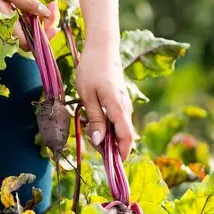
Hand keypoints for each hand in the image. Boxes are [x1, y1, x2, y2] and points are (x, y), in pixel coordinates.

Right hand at [0, 0, 58, 49]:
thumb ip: (27, 2)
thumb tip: (45, 14)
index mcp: (6, 27)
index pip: (31, 44)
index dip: (46, 35)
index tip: (53, 15)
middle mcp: (4, 33)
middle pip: (32, 41)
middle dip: (47, 26)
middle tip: (53, 4)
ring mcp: (3, 29)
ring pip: (27, 34)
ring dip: (41, 22)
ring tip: (48, 3)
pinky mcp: (2, 22)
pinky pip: (21, 27)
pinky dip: (32, 19)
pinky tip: (36, 6)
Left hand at [76, 40, 137, 160]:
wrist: (101, 47)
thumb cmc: (91, 70)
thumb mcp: (87, 96)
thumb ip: (94, 119)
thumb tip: (99, 141)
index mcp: (118, 108)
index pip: (126, 137)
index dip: (122, 153)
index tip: (113, 165)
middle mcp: (126, 107)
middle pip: (124, 135)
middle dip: (111, 146)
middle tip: (93, 146)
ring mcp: (125, 102)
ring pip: (120, 127)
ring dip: (109, 136)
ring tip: (90, 133)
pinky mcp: (121, 98)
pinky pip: (118, 118)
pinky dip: (109, 125)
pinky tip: (95, 121)